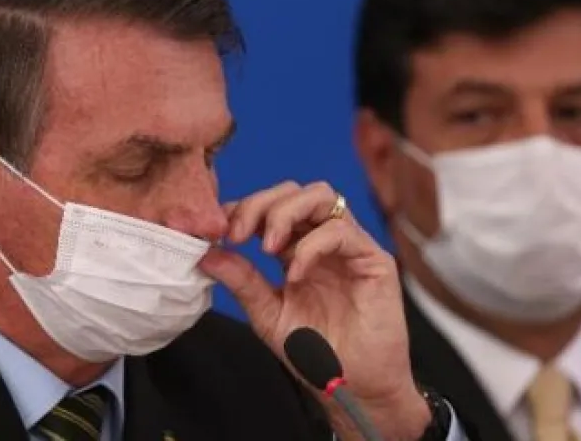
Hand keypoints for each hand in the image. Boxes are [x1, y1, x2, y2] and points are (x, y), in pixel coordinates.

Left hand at [199, 181, 430, 440]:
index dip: (244, 208)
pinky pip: (341, 231)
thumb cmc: (318, 354)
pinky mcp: (374, 260)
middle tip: (237, 233)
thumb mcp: (268, 315)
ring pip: (321, 196)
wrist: (355, 388)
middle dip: (260, 204)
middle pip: (294, 191)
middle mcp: (324, 242)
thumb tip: (207, 253)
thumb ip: (242, 281)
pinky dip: (311, 245)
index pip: (272, 206)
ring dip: (285, 213)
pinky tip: (294, 274)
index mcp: (298, 250)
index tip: (218, 231)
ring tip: (265, 246)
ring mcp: (350, 247)